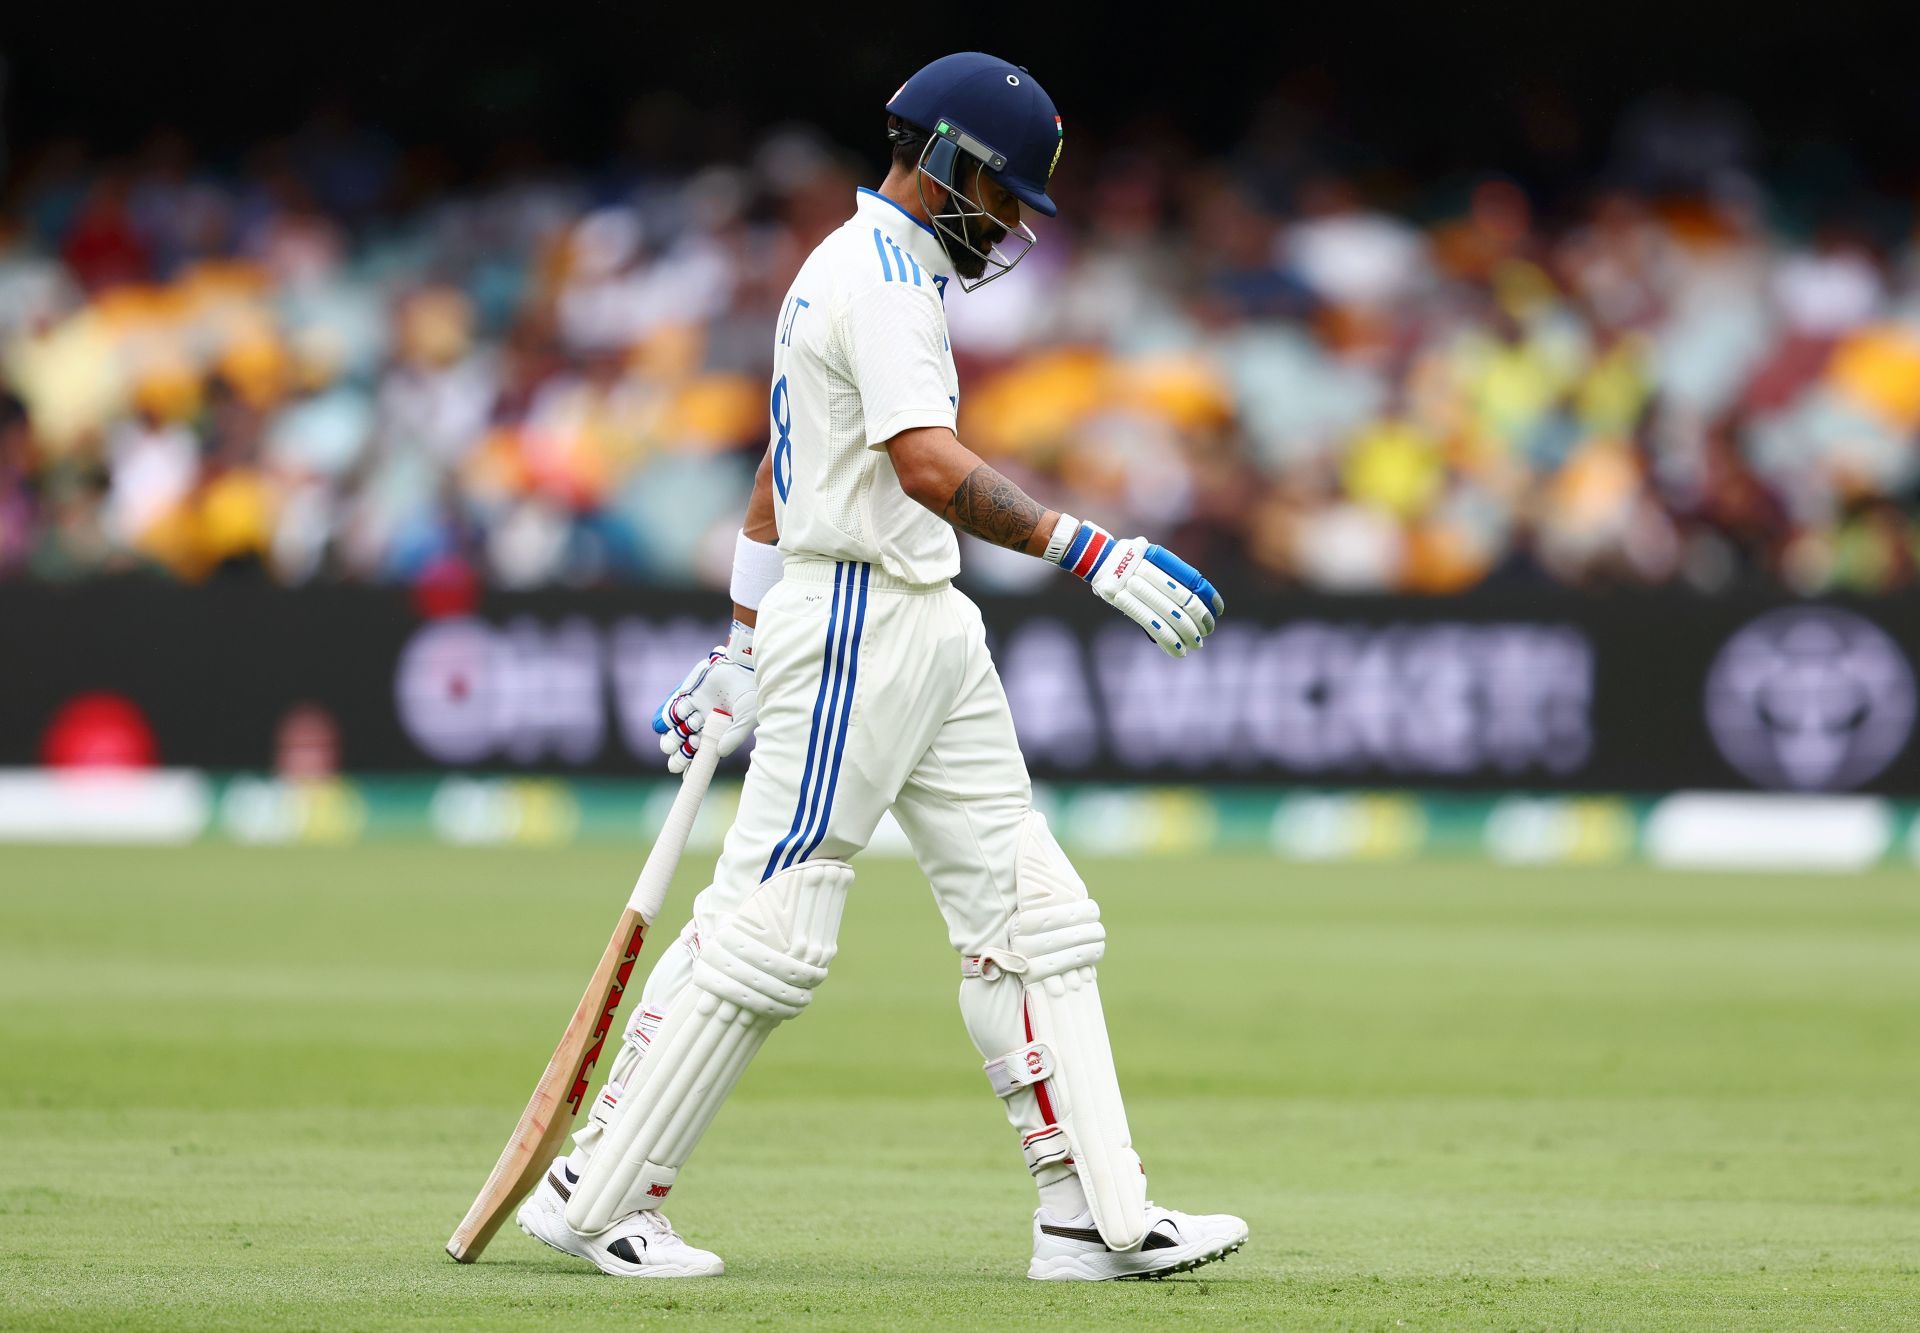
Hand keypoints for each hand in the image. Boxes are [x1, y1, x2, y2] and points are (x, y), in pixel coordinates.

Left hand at [651, 622, 757, 772]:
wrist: (745, 665)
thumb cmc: (751, 692)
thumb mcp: (747, 717)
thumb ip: (734, 736)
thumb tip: (720, 753)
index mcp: (720, 731)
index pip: (702, 753)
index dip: (692, 765)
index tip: (683, 775)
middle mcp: (707, 722)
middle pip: (686, 743)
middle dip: (678, 754)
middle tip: (674, 762)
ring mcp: (697, 708)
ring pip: (677, 728)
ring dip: (671, 739)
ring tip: (669, 744)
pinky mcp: (689, 693)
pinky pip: (674, 708)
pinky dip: (666, 717)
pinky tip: (662, 725)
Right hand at [1058, 522, 1223, 656]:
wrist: (1093, 556)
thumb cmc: (1125, 561)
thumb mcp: (1148, 557)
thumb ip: (1167, 575)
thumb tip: (1191, 602)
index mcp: (1160, 557)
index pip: (1193, 579)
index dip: (1209, 596)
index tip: (1217, 610)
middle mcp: (1150, 569)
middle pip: (1185, 599)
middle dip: (1199, 619)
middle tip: (1207, 632)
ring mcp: (1135, 584)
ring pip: (1170, 614)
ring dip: (1186, 633)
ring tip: (1196, 645)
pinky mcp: (1122, 600)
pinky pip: (1151, 624)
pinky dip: (1167, 639)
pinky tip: (1178, 651)